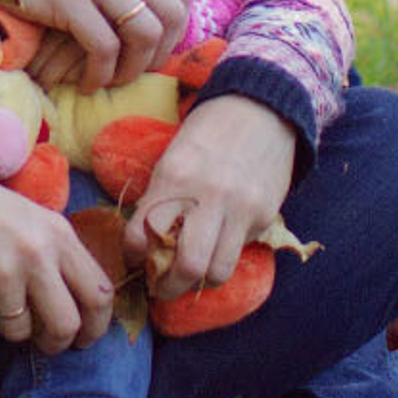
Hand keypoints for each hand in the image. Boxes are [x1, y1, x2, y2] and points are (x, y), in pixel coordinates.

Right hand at [0, 0, 194, 87]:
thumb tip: (141, 15)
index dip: (175, 30)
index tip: (151, 51)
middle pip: (171, 13)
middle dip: (160, 53)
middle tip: (133, 72)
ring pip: (142, 32)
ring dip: (131, 68)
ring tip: (107, 79)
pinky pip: (103, 46)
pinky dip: (100, 73)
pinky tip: (84, 81)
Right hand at [0, 131, 115, 350]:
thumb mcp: (34, 220)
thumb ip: (60, 258)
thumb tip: (80, 310)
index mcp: (59, 234)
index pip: (99, 294)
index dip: (96, 327)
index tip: (84, 338)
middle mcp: (36, 254)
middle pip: (66, 325)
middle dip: (57, 343)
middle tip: (45, 342)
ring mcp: (1, 273)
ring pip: (21, 332)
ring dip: (10, 326)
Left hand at [122, 94, 297, 303]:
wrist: (261, 109)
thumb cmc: (208, 133)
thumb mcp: (173, 157)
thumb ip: (160, 198)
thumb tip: (145, 243)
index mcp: (174, 177)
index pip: (143, 234)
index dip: (133, 255)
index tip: (135, 260)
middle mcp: (208, 196)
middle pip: (185, 266)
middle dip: (168, 288)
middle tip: (161, 289)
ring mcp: (240, 208)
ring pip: (217, 272)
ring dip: (200, 281)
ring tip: (191, 275)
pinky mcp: (264, 215)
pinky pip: (240, 251)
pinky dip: (225, 255)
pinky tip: (219, 243)